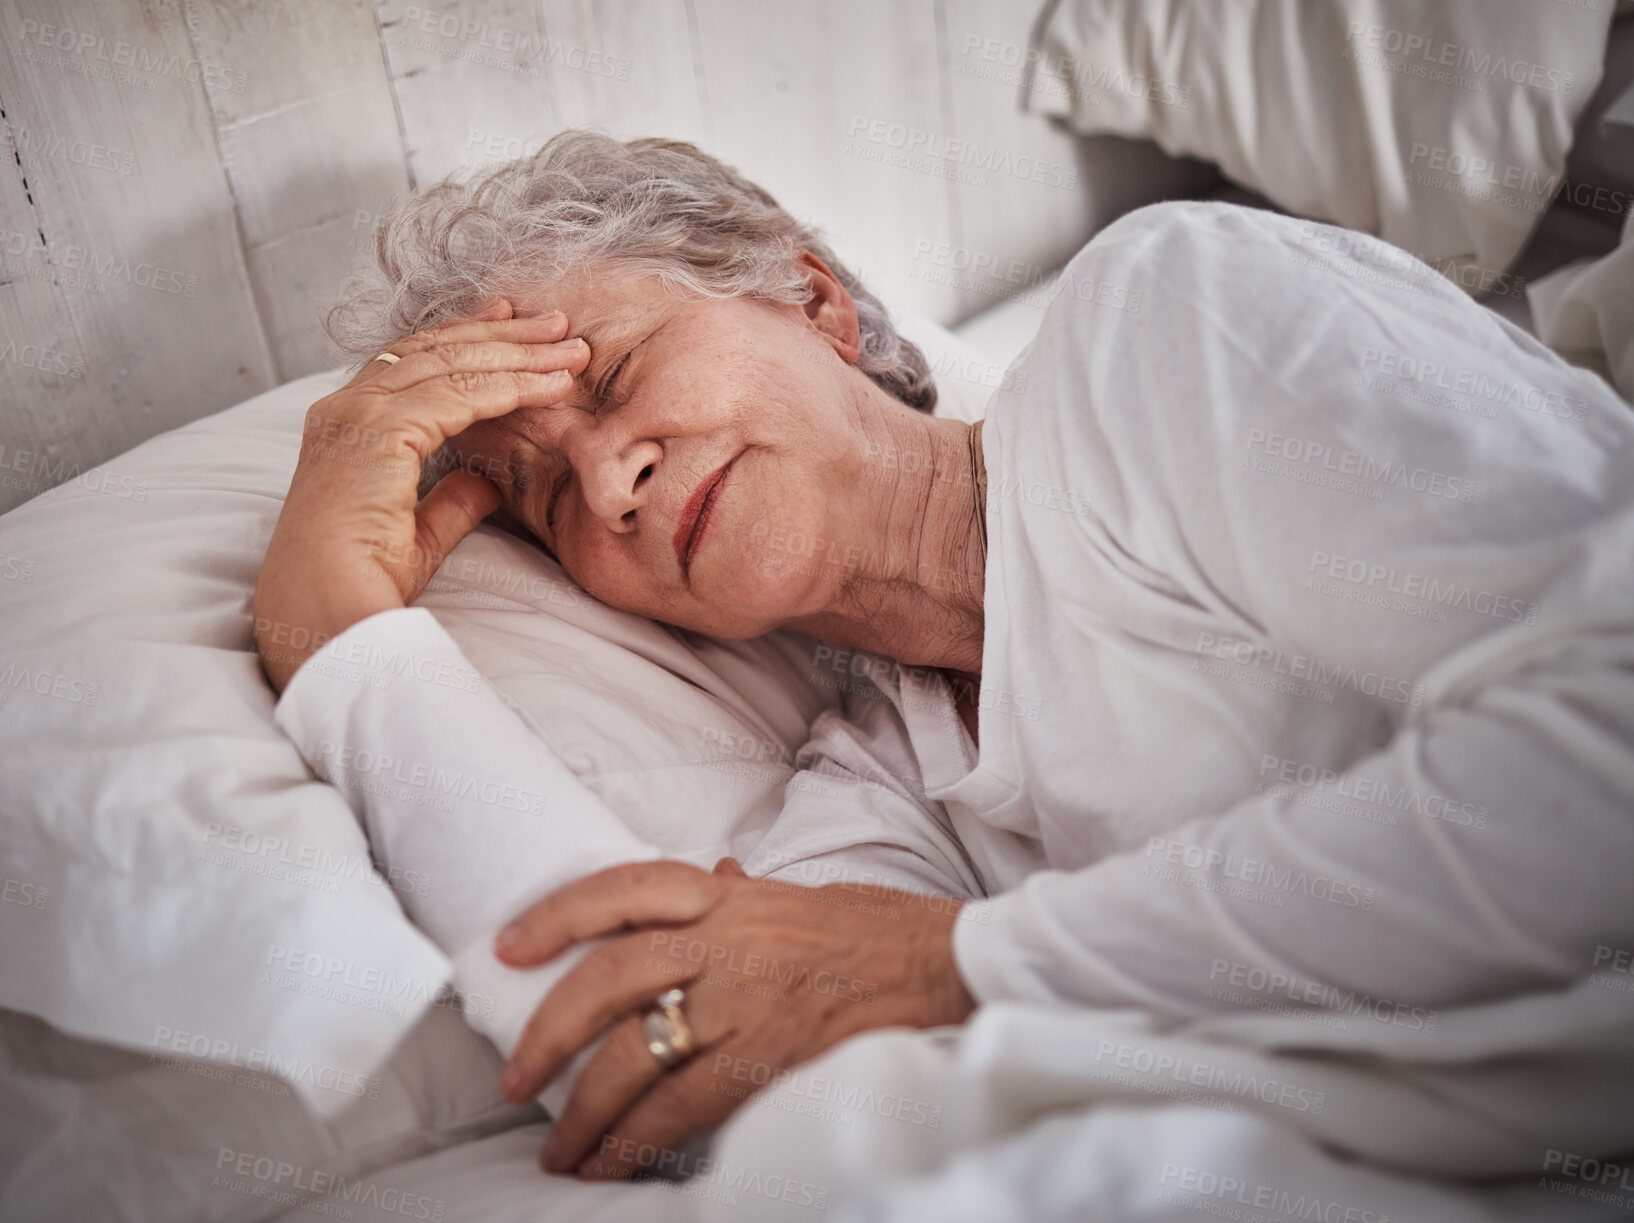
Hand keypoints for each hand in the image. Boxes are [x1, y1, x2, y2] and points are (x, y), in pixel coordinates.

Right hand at [252, 299, 589, 690]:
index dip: (466, 338)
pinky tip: (552, 385)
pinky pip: (460, 395)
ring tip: (571, 349)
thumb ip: (452, 500)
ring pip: (454, 365)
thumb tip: (487, 484)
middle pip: (437, 350)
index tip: (510, 319)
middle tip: (558, 323)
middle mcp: (346, 407)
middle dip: (504, 334)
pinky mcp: (380, 429)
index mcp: (347, 424)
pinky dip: (511, 385)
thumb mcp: (420, 532)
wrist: (330, 607)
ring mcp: (358, 413)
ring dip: (519, 354)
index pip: (414, 362)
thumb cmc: (365, 579)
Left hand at [492, 858, 976, 1178]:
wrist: (951, 966)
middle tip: (517, 1079)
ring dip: (587, 1110)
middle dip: (551, 1034)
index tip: (508, 947)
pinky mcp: (772, 1054)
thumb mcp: (804, 895)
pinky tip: (613, 1163)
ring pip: (639, 1052)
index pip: (627, 887)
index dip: (560, 913)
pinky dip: (638, 1139)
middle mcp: (730, 940)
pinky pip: (686, 1103)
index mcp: (732, 899)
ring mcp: (749, 998)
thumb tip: (712, 878)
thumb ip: (745, 896)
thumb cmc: (880, 931)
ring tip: (561, 1152)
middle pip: (611, 978)